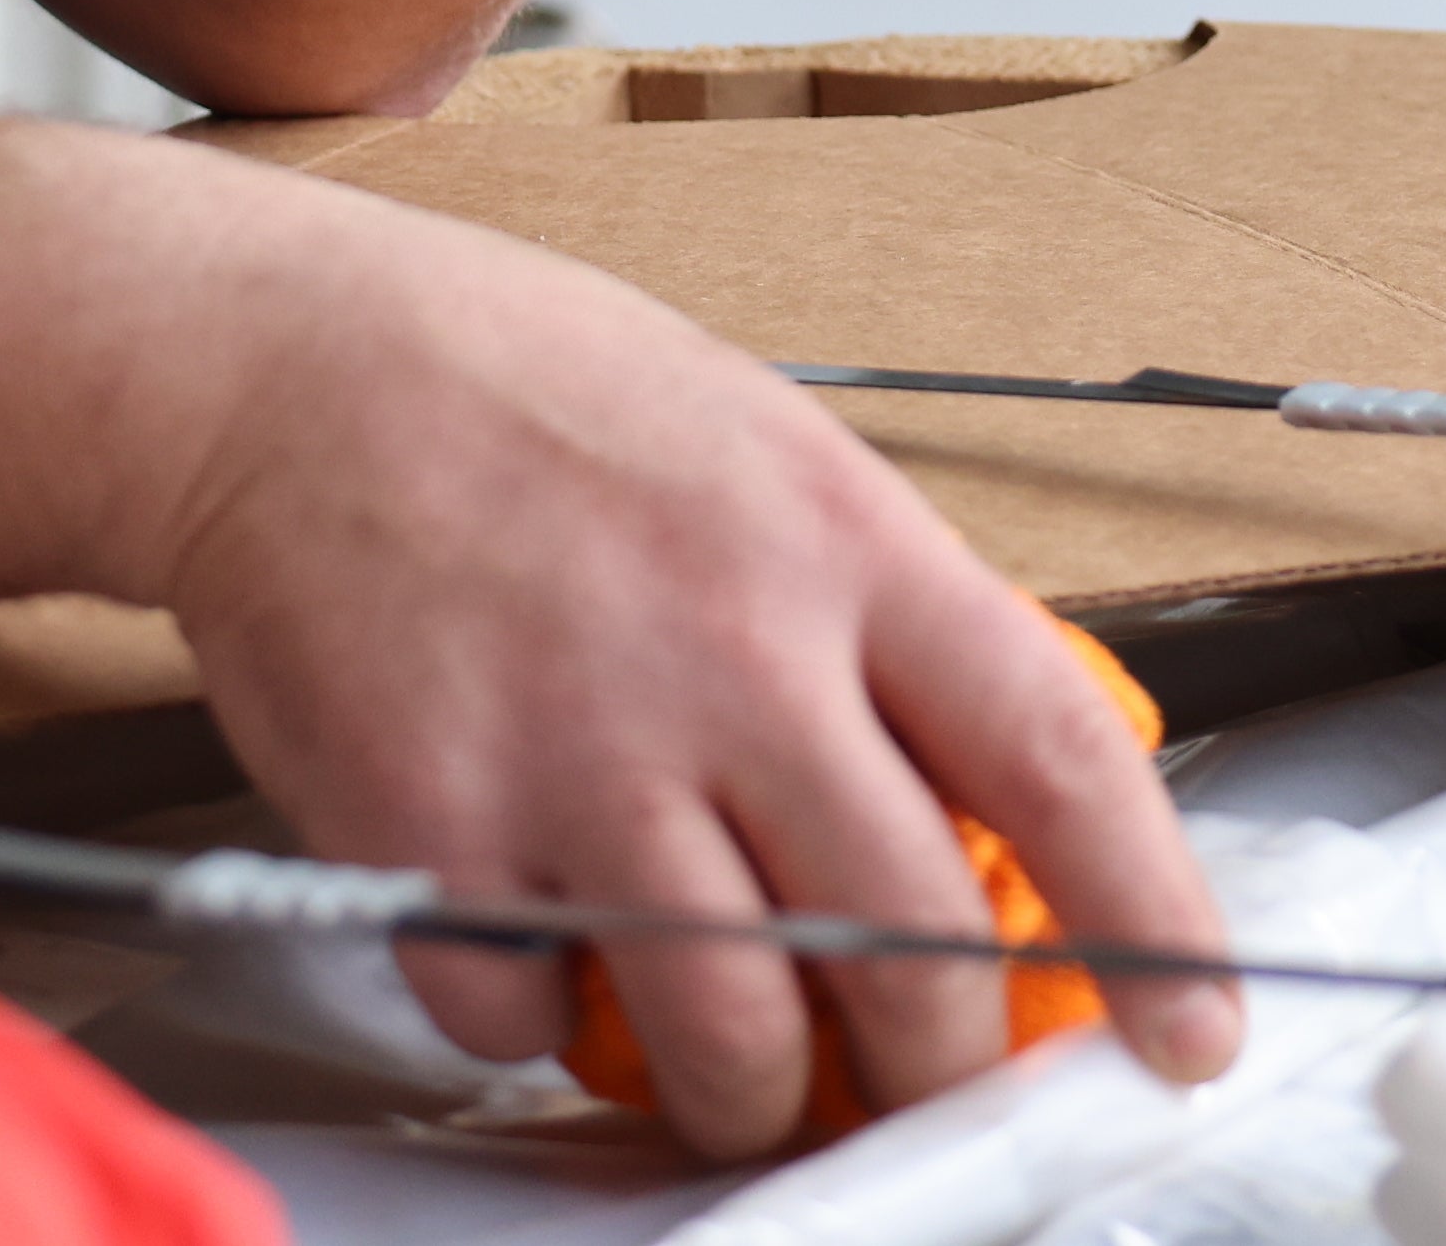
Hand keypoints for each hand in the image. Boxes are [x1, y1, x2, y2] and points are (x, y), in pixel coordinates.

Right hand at [144, 185, 1239, 1158]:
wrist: (258, 358)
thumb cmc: (497, 381)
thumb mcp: (738, 433)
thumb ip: (861, 606)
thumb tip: (985, 794)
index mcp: (826, 541)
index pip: (1059, 766)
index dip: (1154, 928)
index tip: (1186, 1036)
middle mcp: (725, 656)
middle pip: (912, 960)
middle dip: (930, 1066)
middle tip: (904, 1074)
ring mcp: (575, 749)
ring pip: (737, 1042)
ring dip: (747, 1088)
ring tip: (721, 1057)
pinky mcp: (431, 824)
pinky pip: (523, 1017)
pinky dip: (529, 1016)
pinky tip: (519, 928)